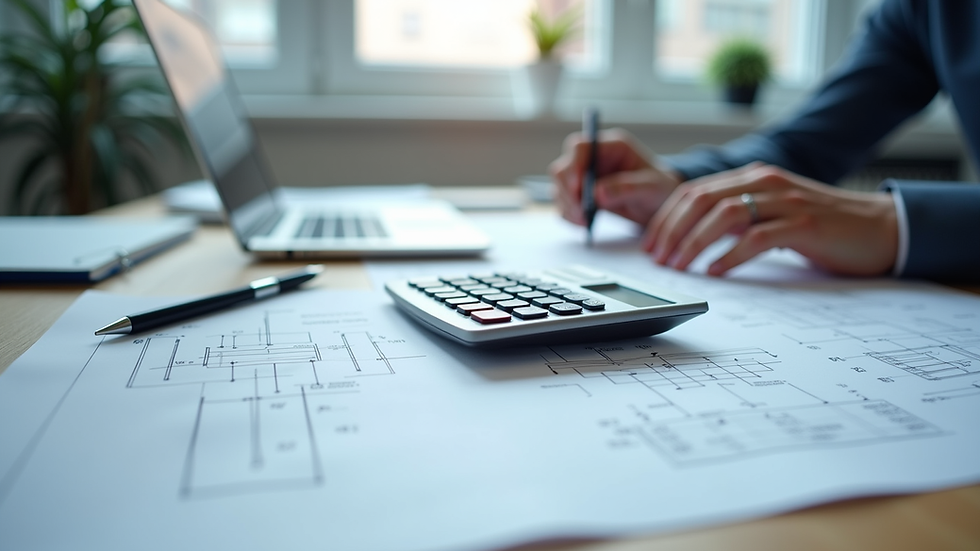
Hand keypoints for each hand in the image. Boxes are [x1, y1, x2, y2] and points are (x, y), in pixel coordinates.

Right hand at [549, 129, 681, 226]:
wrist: (660, 203)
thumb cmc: (660, 188)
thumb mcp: (651, 188)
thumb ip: (627, 188)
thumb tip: (598, 194)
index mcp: (611, 146)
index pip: (580, 147)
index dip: (574, 166)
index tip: (578, 189)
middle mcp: (593, 158)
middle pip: (563, 168)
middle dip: (568, 192)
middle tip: (581, 213)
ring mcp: (584, 176)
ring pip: (559, 187)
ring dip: (567, 205)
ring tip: (584, 221)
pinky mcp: (581, 194)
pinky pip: (564, 203)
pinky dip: (569, 214)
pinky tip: (583, 223)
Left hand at [644, 164, 898, 276]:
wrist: (879, 228)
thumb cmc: (821, 226)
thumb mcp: (770, 214)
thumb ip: (737, 218)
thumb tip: (691, 237)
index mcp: (753, 177)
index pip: (694, 191)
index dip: (666, 219)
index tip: (651, 246)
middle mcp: (765, 182)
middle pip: (701, 199)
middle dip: (672, 231)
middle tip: (658, 259)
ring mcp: (785, 201)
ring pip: (724, 215)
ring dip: (694, 243)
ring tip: (680, 267)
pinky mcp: (804, 224)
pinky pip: (756, 237)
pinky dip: (730, 255)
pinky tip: (715, 272)